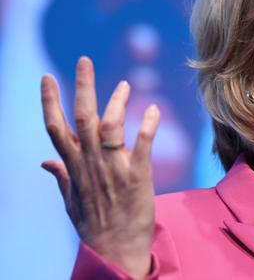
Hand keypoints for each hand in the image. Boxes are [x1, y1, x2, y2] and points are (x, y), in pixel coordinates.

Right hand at [40, 57, 159, 277]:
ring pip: (110, 126)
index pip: (56, 127)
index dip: (50, 101)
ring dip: (116, 102)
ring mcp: (114, 168)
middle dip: (82, 86)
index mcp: (74, 166)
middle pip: (82, 117)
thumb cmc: (94, 225)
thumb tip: (45, 163)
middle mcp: (91, 163)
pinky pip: (143, 145)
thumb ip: (61, 176)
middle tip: (84, 60)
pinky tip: (152, 108)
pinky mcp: (138, 176)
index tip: (47, 78)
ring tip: (124, 84)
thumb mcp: (70, 201)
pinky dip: (147, 125)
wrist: (116, 249)